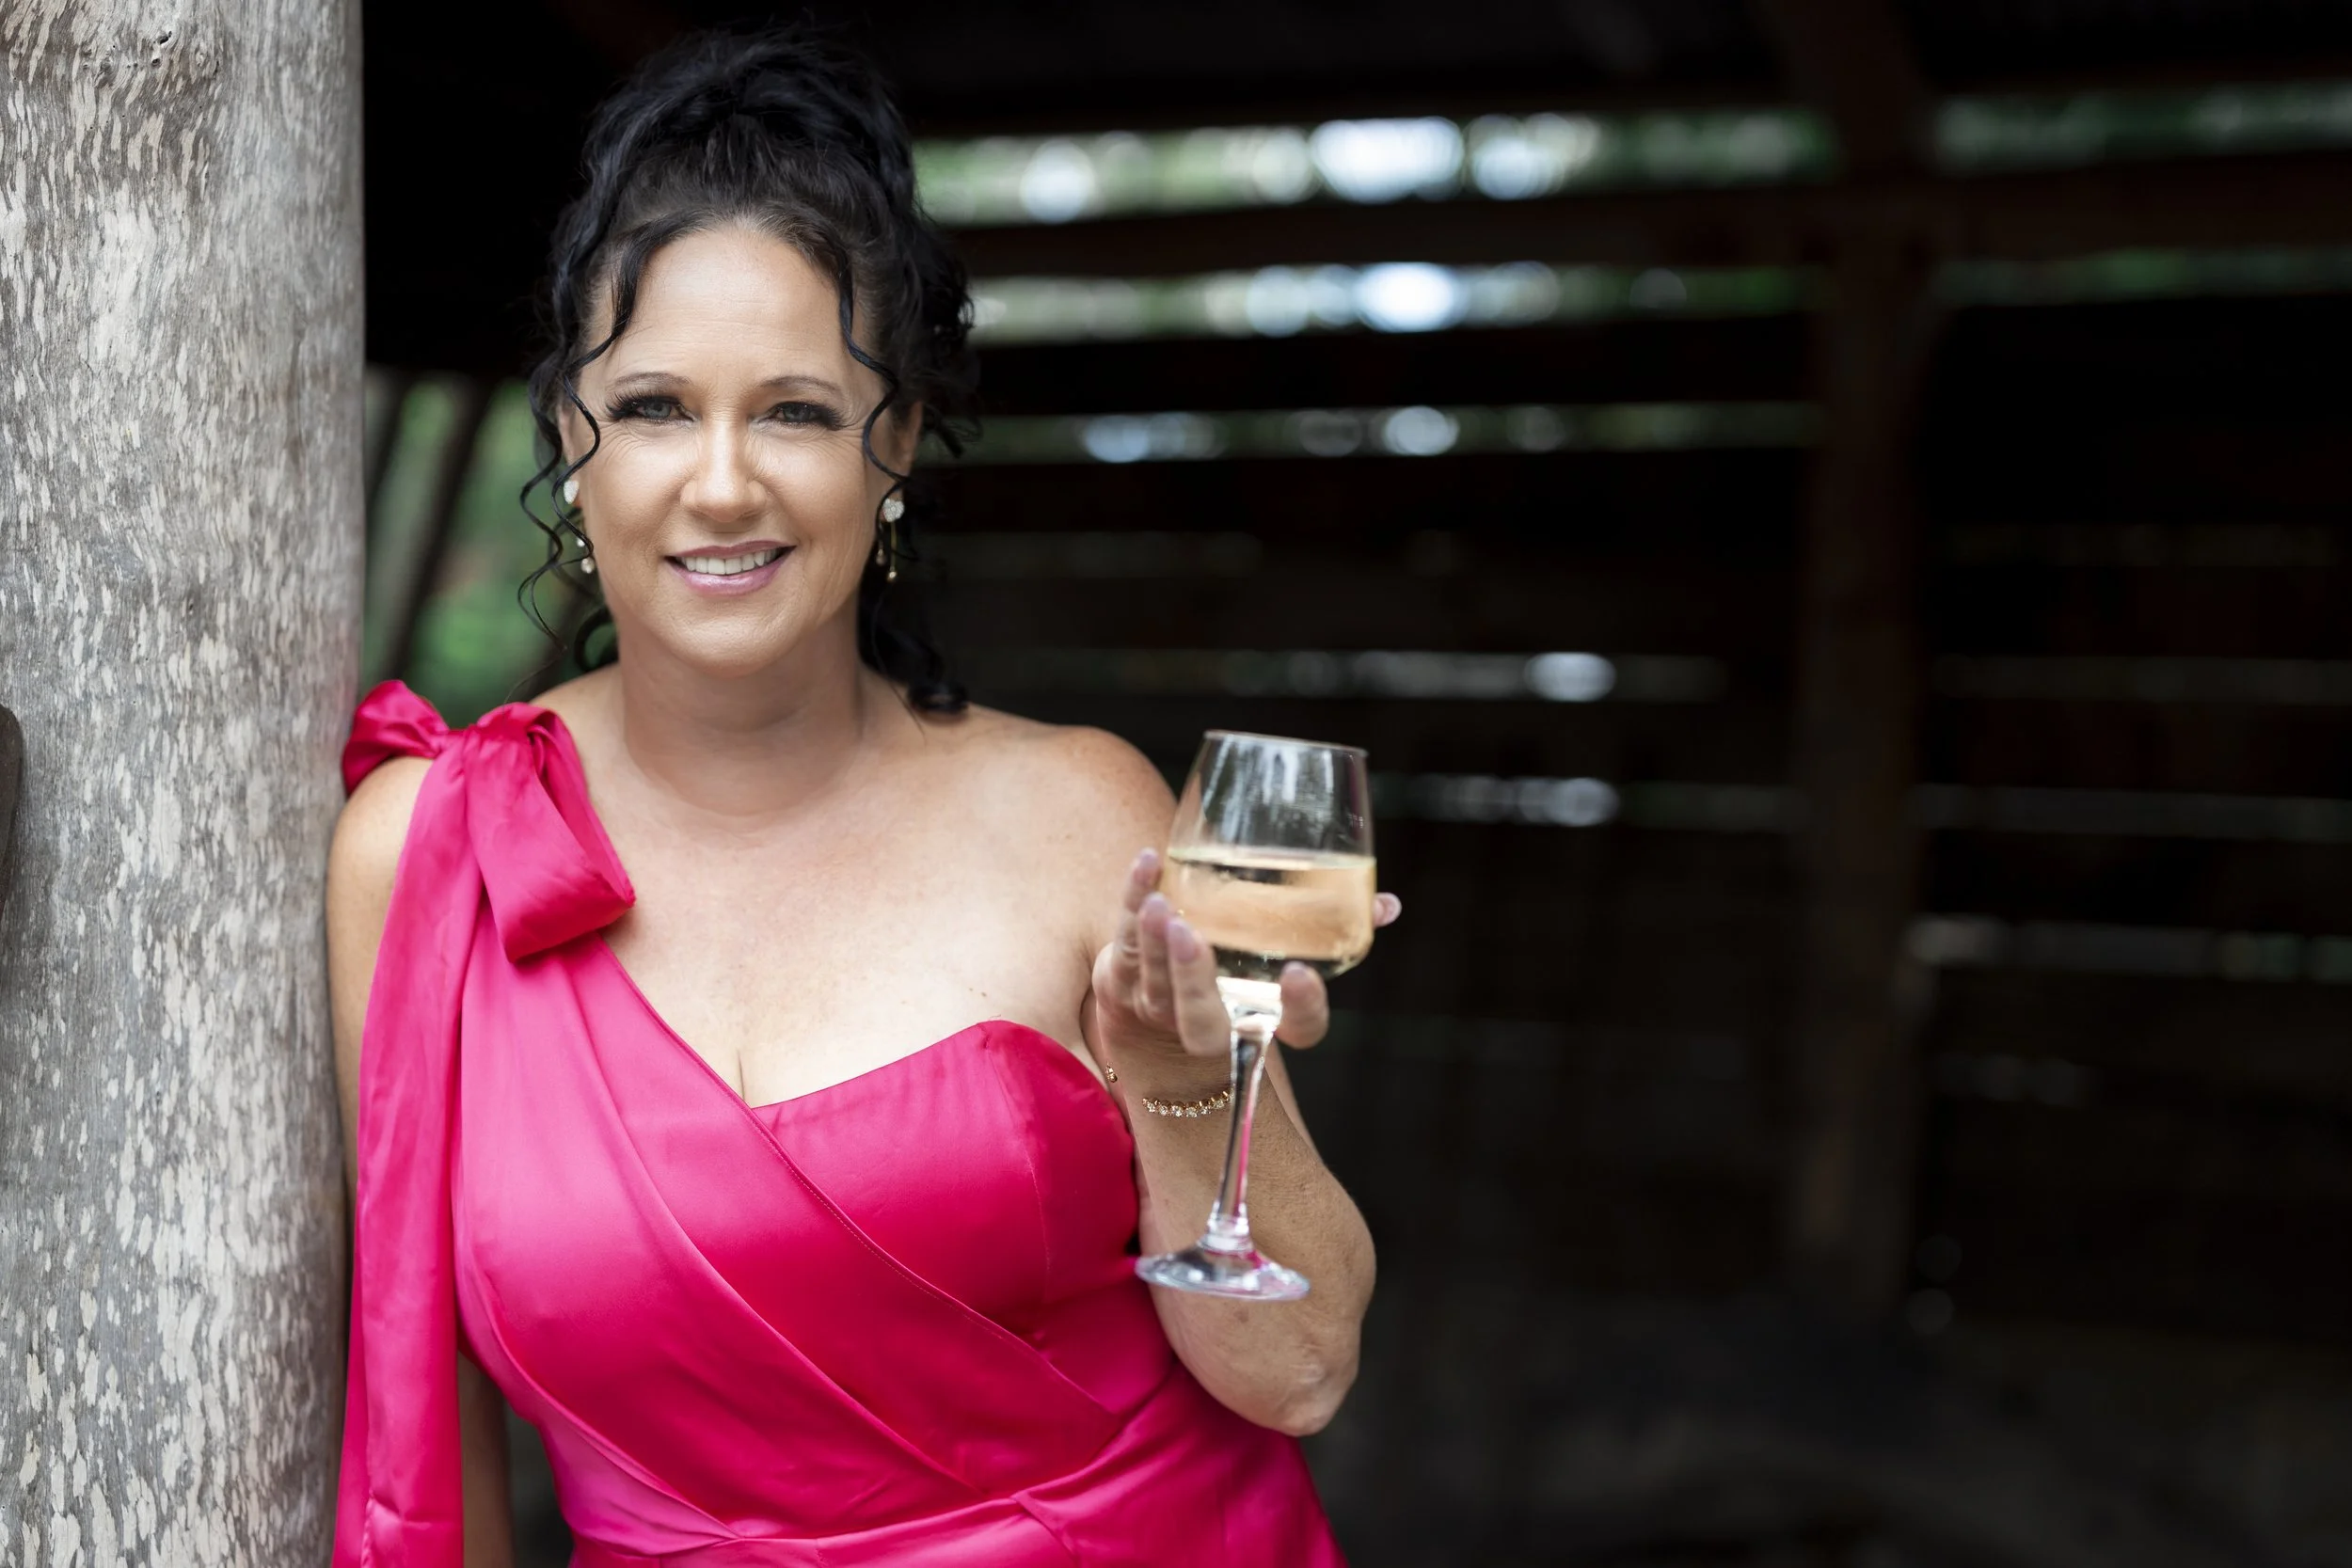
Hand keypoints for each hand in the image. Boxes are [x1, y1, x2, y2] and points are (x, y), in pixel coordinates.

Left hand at [1090, 848, 1402, 1091]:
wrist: (1159, 1016)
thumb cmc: (1243, 973)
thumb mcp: (1290, 954)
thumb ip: (1339, 930)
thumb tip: (1387, 905)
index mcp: (1262, 1020)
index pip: (1294, 1028)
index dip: (1300, 1008)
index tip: (1299, 973)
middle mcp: (1210, 1024)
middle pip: (1201, 1022)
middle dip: (1194, 982)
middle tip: (1192, 934)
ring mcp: (1159, 1006)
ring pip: (1152, 982)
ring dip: (1153, 941)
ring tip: (1160, 902)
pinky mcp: (1122, 978)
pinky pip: (1123, 942)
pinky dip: (1131, 901)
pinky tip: (1147, 862)